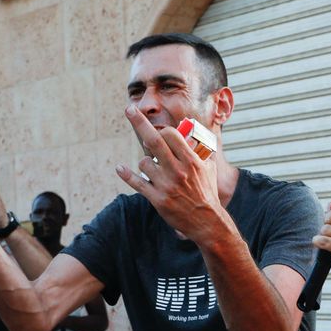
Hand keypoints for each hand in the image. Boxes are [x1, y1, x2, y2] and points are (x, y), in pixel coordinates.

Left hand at [114, 106, 222, 238]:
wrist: (206, 221)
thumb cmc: (207, 192)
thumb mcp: (210, 168)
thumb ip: (203, 149)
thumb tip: (198, 132)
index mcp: (191, 161)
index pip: (171, 135)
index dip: (164, 131)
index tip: (162, 132)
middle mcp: (178, 171)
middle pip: (154, 140)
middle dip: (139, 122)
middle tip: (130, 109)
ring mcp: (166, 185)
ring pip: (144, 163)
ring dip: (145, 163)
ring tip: (154, 171)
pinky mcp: (157, 199)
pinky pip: (137, 182)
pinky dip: (126, 175)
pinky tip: (120, 168)